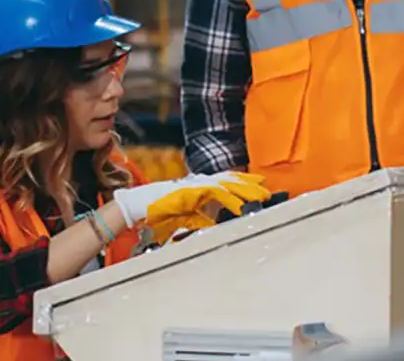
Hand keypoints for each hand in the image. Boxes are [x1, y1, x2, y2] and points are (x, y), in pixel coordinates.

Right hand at [113, 171, 269, 225]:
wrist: (137, 206)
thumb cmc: (157, 212)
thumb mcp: (184, 216)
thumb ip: (201, 217)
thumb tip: (217, 224)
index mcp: (196, 187)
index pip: (223, 181)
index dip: (241, 181)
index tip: (257, 184)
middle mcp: (197, 182)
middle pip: (228, 180)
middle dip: (248, 184)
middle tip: (266, 189)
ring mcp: (195, 185)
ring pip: (226, 185)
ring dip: (244, 190)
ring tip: (261, 196)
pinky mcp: (191, 191)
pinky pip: (214, 194)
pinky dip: (229, 199)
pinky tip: (240, 205)